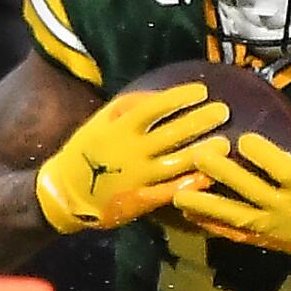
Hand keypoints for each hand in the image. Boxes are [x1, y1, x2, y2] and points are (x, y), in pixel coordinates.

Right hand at [34, 83, 225, 232]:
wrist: (67, 194)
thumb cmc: (90, 151)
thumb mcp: (102, 121)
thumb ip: (129, 105)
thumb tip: (163, 94)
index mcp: (118, 128)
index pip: (153, 108)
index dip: (178, 98)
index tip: (202, 91)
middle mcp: (130, 151)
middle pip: (171, 133)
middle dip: (199, 121)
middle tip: (223, 111)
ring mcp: (138, 177)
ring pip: (176, 163)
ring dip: (202, 152)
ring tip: (224, 143)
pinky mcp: (142, 200)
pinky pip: (171, 190)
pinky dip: (191, 183)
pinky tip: (209, 175)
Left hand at [174, 97, 290, 267]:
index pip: (282, 169)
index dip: (263, 155)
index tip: (243, 139)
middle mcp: (285, 208)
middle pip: (250, 190)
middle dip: (224, 173)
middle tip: (197, 155)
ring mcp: (270, 226)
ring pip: (234, 215)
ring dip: (205, 204)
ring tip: (178, 193)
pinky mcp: (261, 240)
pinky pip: (231, 233)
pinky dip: (209, 224)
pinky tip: (187, 212)